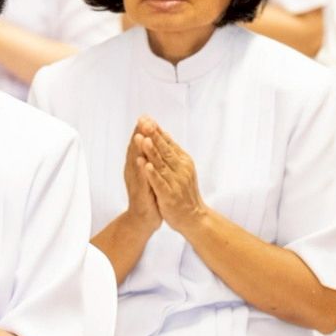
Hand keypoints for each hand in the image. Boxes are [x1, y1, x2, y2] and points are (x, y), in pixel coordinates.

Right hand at [122, 120, 162, 228]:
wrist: (144, 218)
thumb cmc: (148, 194)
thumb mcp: (148, 172)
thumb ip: (148, 157)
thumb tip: (150, 141)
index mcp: (136, 164)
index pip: (138, 144)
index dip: (141, 130)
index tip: (145, 116)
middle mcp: (133, 170)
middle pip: (134, 149)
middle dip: (138, 134)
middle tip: (142, 119)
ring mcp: (135, 181)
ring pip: (135, 162)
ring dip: (137, 149)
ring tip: (139, 135)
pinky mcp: (139, 192)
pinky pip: (140, 179)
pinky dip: (141, 170)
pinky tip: (142, 161)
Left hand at [136, 119, 207, 234]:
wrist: (193, 217)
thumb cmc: (184, 192)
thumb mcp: (182, 169)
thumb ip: (173, 153)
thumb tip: (165, 134)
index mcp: (183, 161)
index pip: (168, 143)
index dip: (157, 131)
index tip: (146, 118)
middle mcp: (181, 169)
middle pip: (165, 150)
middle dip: (153, 135)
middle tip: (144, 122)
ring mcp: (175, 182)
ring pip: (161, 164)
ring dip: (151, 151)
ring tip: (142, 138)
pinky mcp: (169, 195)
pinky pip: (159, 182)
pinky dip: (152, 173)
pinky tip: (145, 165)